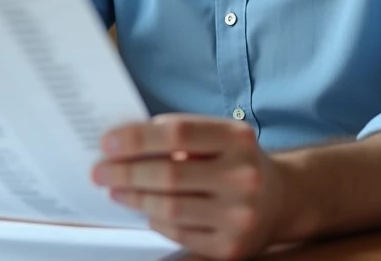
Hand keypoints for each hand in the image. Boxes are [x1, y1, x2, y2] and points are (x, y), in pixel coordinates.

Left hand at [92, 114, 290, 259]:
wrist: (281, 200)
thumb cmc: (236, 162)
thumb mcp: (219, 136)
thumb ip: (178, 135)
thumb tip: (122, 144)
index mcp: (237, 139)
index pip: (177, 133)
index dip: (137, 138)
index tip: (107, 143)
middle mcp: (243, 177)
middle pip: (169, 174)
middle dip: (125, 172)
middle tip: (99, 170)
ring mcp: (239, 215)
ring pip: (169, 208)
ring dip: (133, 198)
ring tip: (115, 189)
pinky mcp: (231, 246)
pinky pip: (178, 233)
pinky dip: (156, 220)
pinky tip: (146, 209)